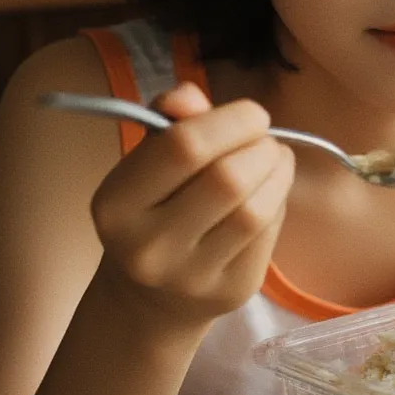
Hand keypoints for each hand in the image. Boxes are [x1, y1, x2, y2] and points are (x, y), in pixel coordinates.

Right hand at [89, 82, 292, 330]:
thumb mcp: (149, 162)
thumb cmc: (156, 208)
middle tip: (265, 141)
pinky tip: (268, 196)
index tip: (252, 114)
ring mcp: (190, 277)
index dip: (232, 121)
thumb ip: (172, 120)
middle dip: (261, 147)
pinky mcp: (230, 292)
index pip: (184, 146)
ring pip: (255, 210)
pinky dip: (278, 203)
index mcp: (117, 203)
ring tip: (273, 161)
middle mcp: (147, 246)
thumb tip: (189, 95)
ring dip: (278, 173)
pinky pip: (268, 234)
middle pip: (228, 179)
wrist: (151, 298)